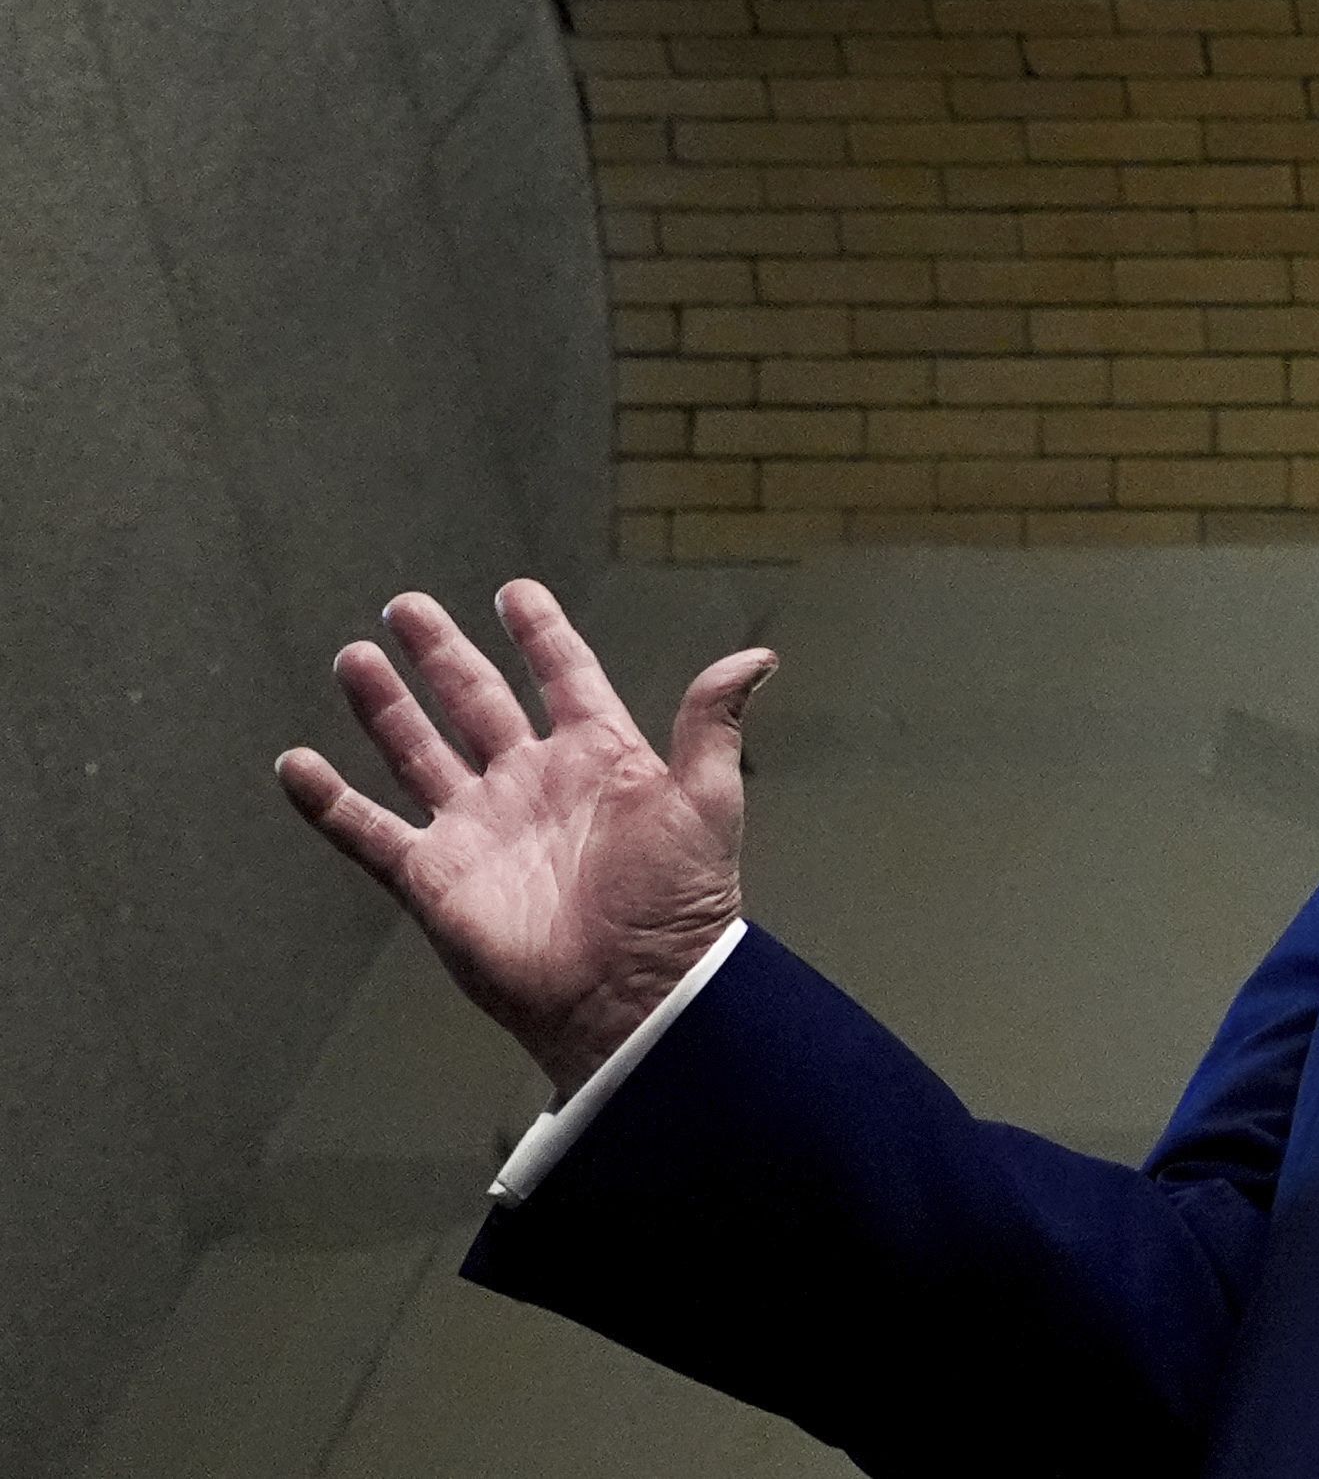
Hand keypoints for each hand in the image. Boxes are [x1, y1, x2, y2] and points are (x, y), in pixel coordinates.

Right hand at [275, 582, 776, 1098]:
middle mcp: (530, 782)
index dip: (540, 634)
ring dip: (384, 707)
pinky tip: (295, 764)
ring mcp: (477, 827)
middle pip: (475, 701)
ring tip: (354, 658)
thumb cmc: (677, 902)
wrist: (630, 992)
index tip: (513, 592)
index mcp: (598, 757)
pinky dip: (328, 801)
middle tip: (405, 605)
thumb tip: (758, 655)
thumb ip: (712, 726)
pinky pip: (368, 832)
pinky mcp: (433, 876)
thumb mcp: (705, 803)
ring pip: (417, 751)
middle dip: (442, 654)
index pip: (564, 676)